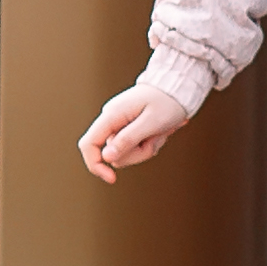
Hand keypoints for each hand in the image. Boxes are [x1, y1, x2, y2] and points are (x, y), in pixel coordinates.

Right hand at [77, 71, 198, 180]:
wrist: (177, 87)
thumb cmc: (168, 101)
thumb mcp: (151, 122)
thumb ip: (128, 139)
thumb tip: (107, 157)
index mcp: (112, 115)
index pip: (89, 144)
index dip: (95, 165)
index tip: (112, 179)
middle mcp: (111, 119)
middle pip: (112, 154)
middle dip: (136, 154)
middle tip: (156, 139)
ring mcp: (119, 123)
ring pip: (126, 152)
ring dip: (146, 148)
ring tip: (160, 132)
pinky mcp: (128, 127)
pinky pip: (134, 146)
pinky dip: (149, 144)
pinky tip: (159, 131)